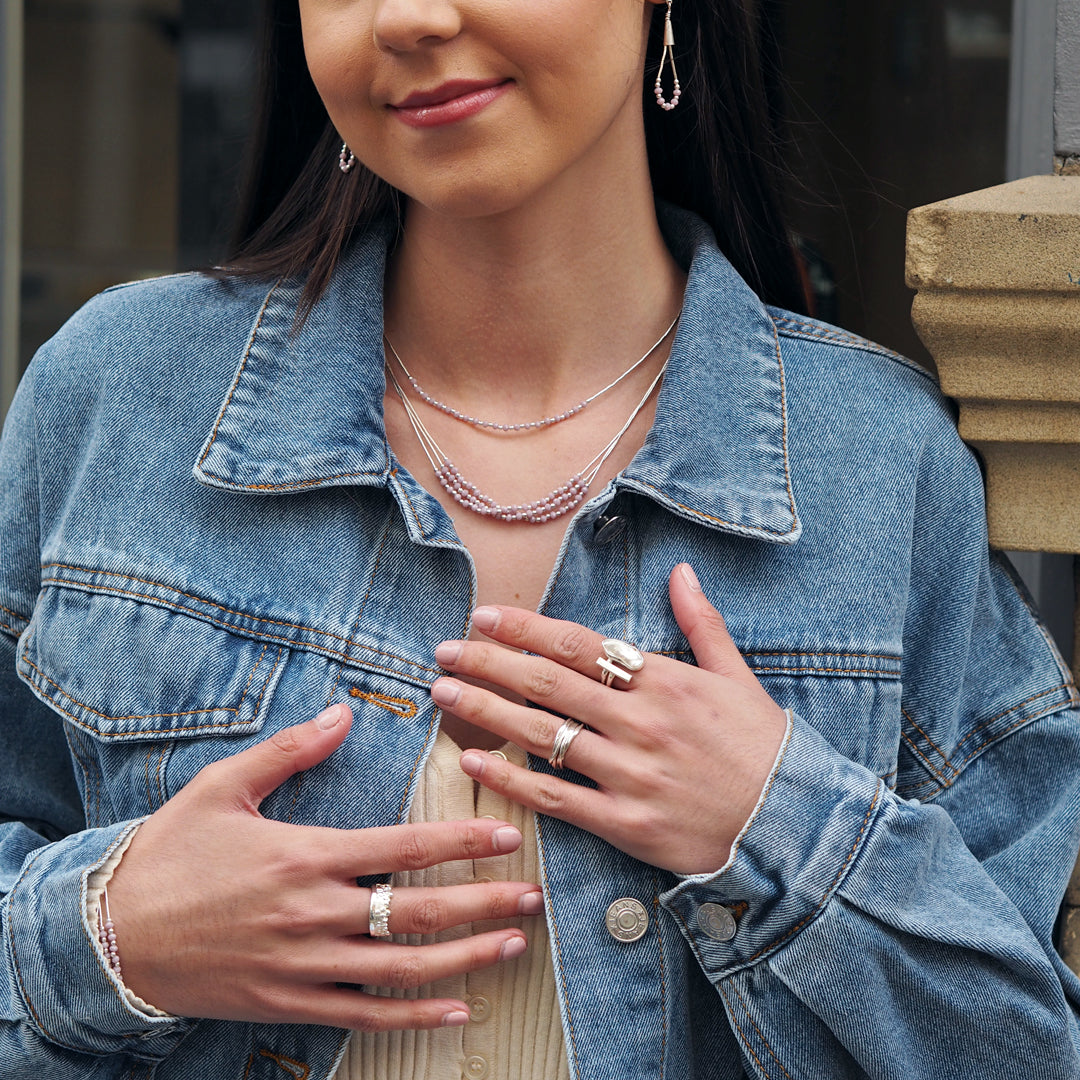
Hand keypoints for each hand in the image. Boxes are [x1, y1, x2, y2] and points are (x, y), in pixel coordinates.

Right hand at [106, 704, 542, 1029]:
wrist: (109, 936)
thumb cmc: (168, 854)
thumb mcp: (222, 787)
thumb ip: (288, 751)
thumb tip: (342, 714)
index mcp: (306, 856)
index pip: (404, 847)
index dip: (462, 841)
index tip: (508, 834)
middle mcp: (314, 914)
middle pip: (417, 911)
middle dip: (484, 902)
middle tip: (533, 895)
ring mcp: (304, 965)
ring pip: (402, 968)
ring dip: (464, 957)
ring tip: (512, 944)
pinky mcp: (289, 1003)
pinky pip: (362, 1014)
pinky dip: (412, 1017)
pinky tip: (455, 1012)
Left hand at [430, 563, 787, 874]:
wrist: (793, 827)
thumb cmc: (763, 749)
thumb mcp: (739, 677)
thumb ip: (702, 622)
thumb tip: (681, 570)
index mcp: (664, 681)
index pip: (579, 644)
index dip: (525, 629)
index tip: (484, 618)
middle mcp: (641, 722)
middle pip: (547, 684)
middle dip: (488, 664)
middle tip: (444, 651)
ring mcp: (630, 774)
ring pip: (543, 735)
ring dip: (485, 712)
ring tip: (442, 694)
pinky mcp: (625, 824)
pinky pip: (556, 798)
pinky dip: (512, 779)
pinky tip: (475, 762)